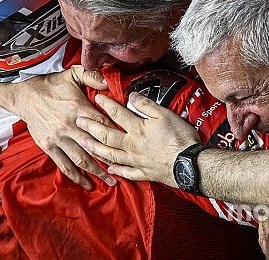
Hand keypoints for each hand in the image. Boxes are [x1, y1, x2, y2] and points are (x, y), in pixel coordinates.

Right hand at [14, 66, 117, 189]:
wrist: (25, 96)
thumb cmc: (51, 85)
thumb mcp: (72, 75)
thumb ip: (91, 76)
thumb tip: (108, 82)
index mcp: (78, 108)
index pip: (103, 125)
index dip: (116, 135)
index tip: (128, 145)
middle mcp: (69, 125)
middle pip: (95, 146)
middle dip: (111, 160)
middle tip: (125, 170)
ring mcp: (58, 138)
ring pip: (81, 159)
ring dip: (97, 172)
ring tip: (110, 182)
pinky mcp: (48, 146)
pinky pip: (64, 164)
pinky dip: (76, 176)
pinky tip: (86, 183)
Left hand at [75, 92, 200, 186]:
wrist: (190, 165)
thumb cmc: (180, 138)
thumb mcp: (165, 114)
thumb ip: (146, 105)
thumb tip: (131, 96)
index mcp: (138, 129)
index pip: (117, 114)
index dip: (106, 105)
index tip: (96, 98)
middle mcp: (132, 145)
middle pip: (107, 136)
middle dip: (91, 127)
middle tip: (78, 121)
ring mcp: (136, 160)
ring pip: (111, 155)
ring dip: (96, 149)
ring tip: (84, 143)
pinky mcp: (145, 173)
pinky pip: (127, 172)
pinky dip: (117, 170)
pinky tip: (110, 169)